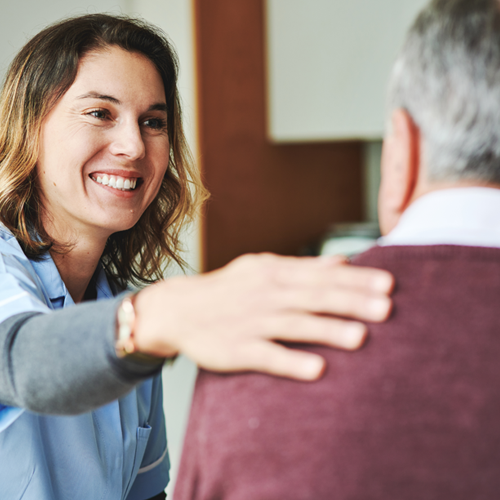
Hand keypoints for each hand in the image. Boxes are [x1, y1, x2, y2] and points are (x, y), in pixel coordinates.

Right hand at [133, 253, 393, 380]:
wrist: (179, 308)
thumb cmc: (229, 288)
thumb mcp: (263, 267)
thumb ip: (303, 266)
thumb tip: (344, 261)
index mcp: (274, 272)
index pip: (321, 274)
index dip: (355, 280)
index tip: (388, 284)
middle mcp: (265, 294)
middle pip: (313, 297)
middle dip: (351, 301)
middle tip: (387, 308)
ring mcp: (251, 321)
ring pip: (294, 324)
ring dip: (327, 330)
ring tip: (361, 337)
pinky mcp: (236, 349)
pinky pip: (266, 355)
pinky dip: (291, 361)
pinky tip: (317, 369)